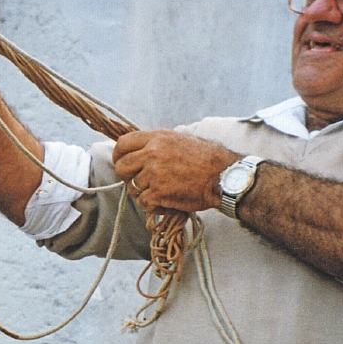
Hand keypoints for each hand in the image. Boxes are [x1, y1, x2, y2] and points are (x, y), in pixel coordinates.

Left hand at [112, 130, 239, 214]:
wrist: (224, 177)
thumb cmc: (206, 159)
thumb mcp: (180, 139)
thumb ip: (157, 143)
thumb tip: (138, 149)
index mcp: (157, 138)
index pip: (122, 144)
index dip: (119, 156)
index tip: (122, 162)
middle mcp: (153, 153)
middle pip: (121, 167)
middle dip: (127, 176)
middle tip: (139, 181)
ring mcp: (154, 173)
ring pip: (132, 187)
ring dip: (142, 193)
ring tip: (158, 192)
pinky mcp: (159, 193)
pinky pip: (143, 202)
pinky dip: (152, 205)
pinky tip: (164, 201)